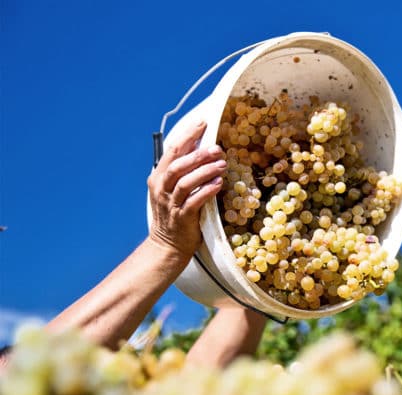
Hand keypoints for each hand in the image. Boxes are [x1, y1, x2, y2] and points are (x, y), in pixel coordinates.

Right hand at [147, 120, 225, 258]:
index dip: (188, 135)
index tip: (203, 123)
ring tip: (222, 164)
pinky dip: (206, 191)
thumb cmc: (175, 213)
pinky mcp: (181, 217)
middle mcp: (161, 188)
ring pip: (185, 182)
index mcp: (159, 177)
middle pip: (178, 165)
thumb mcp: (174, 189)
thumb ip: (184, 170)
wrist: (168, 244)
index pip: (172, 150)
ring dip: (205, 171)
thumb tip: (204, 148)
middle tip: (217, 148)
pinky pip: (194, 201)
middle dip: (198, 154)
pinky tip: (218, 183)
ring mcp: (170, 203)